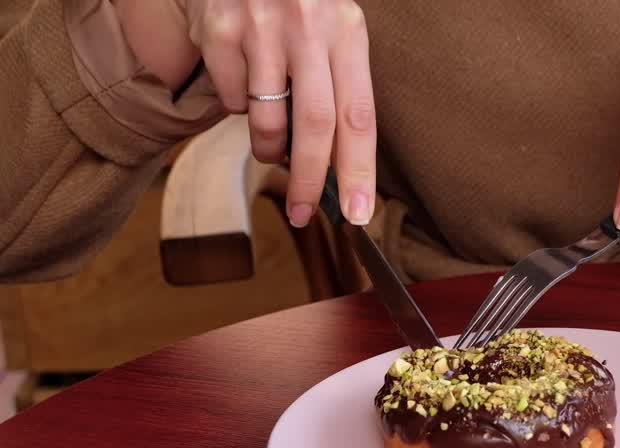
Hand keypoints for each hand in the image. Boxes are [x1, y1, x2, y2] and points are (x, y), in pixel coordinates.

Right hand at [115, 1, 374, 227]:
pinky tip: (246, 81)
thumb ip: (341, 85)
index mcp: (346, 31)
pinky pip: (232, 98)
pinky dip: (240, 107)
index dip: (359, 170)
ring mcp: (259, 28)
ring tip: (272, 148)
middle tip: (303, 213)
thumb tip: (340, 164)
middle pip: (314, 126)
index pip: (359, 116)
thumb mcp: (333, 29)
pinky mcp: (219, 31)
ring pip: (266, 119)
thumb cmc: (300, 4)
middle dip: (309, 179)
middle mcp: (307, 27)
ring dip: (269, 149)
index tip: (357, 212)